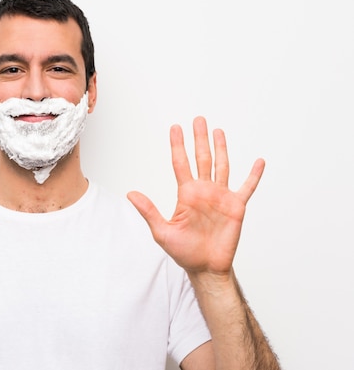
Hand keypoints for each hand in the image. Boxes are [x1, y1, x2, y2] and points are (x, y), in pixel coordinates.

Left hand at [127, 116, 264, 278]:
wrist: (205, 267)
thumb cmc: (184, 251)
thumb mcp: (162, 231)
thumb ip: (148, 211)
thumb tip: (130, 194)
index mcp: (186, 194)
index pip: (180, 163)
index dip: (178, 145)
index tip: (175, 127)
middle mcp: (204, 191)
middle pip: (202, 158)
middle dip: (199, 139)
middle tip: (198, 120)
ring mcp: (221, 197)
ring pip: (222, 166)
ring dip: (221, 148)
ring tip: (218, 131)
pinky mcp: (236, 207)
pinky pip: (247, 188)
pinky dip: (253, 175)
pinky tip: (258, 162)